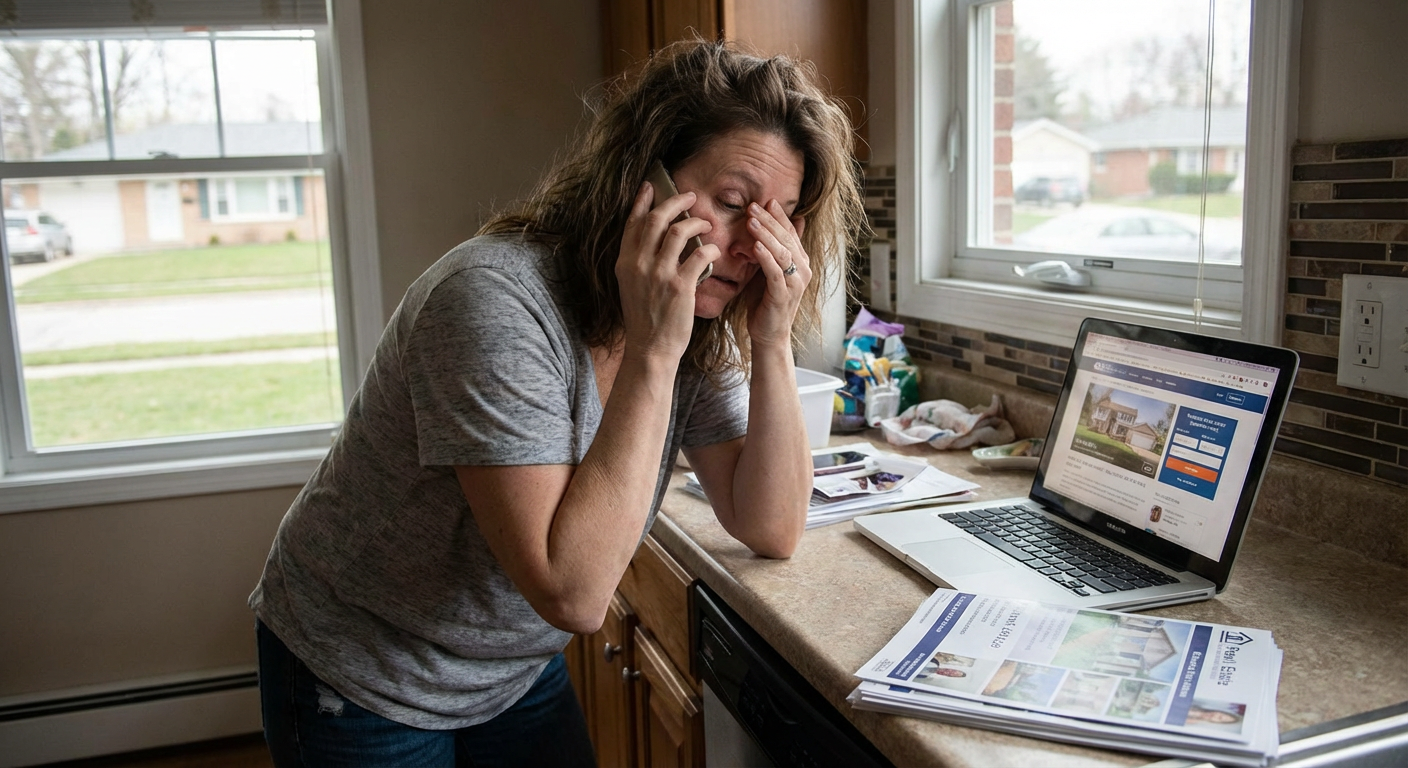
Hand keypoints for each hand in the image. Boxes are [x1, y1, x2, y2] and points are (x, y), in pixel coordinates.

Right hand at [615, 181, 719, 359]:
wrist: (650, 348)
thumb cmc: (645, 318)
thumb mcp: (631, 286)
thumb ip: (637, 261)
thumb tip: (650, 238)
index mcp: (624, 262)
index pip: (632, 222)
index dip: (643, 201)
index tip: (652, 186)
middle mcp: (638, 264)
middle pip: (657, 219)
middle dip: (676, 201)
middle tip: (691, 197)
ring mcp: (658, 274)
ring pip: (679, 231)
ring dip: (697, 222)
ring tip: (707, 224)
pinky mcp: (680, 286)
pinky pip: (698, 254)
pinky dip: (708, 247)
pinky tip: (713, 249)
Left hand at [742, 199, 809, 347]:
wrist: (769, 334)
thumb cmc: (767, 301)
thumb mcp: (771, 269)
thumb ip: (776, 249)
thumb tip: (786, 225)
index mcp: (800, 261)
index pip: (791, 232)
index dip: (779, 216)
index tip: (766, 200)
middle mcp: (802, 269)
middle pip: (787, 238)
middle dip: (770, 220)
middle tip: (753, 206)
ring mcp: (795, 283)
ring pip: (782, 252)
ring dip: (766, 235)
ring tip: (751, 221)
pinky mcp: (783, 295)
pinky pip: (775, 272)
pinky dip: (766, 258)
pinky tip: (755, 246)